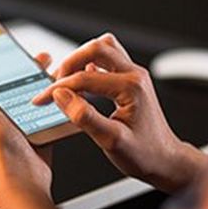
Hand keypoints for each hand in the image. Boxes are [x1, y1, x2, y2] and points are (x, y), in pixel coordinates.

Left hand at [0, 53, 53, 199]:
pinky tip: (60, 87)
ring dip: (42, 77)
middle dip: (24, 64)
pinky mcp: (38, 125)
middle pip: (13, 78)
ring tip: (50, 68)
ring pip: (32, 89)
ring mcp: (20, 117)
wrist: (20, 173)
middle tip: (34, 55)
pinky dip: (54, 96)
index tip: (1, 41)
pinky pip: (47, 106)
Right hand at [32, 33, 206, 192]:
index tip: (41, 99)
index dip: (57, 87)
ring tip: (67, 79)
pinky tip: (82, 82)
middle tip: (54, 83)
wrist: (166, 161)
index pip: (85, 77)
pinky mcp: (132, 80)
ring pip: (104, 48)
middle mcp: (135, 75)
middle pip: (96, 47)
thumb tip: (61, 96)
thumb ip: (83, 117)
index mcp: (131, 87)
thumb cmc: (144, 155)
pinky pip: (109, 59)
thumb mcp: (110, 141)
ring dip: (81, 58)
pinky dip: (90, 64)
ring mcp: (135, 75)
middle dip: (69, 63)